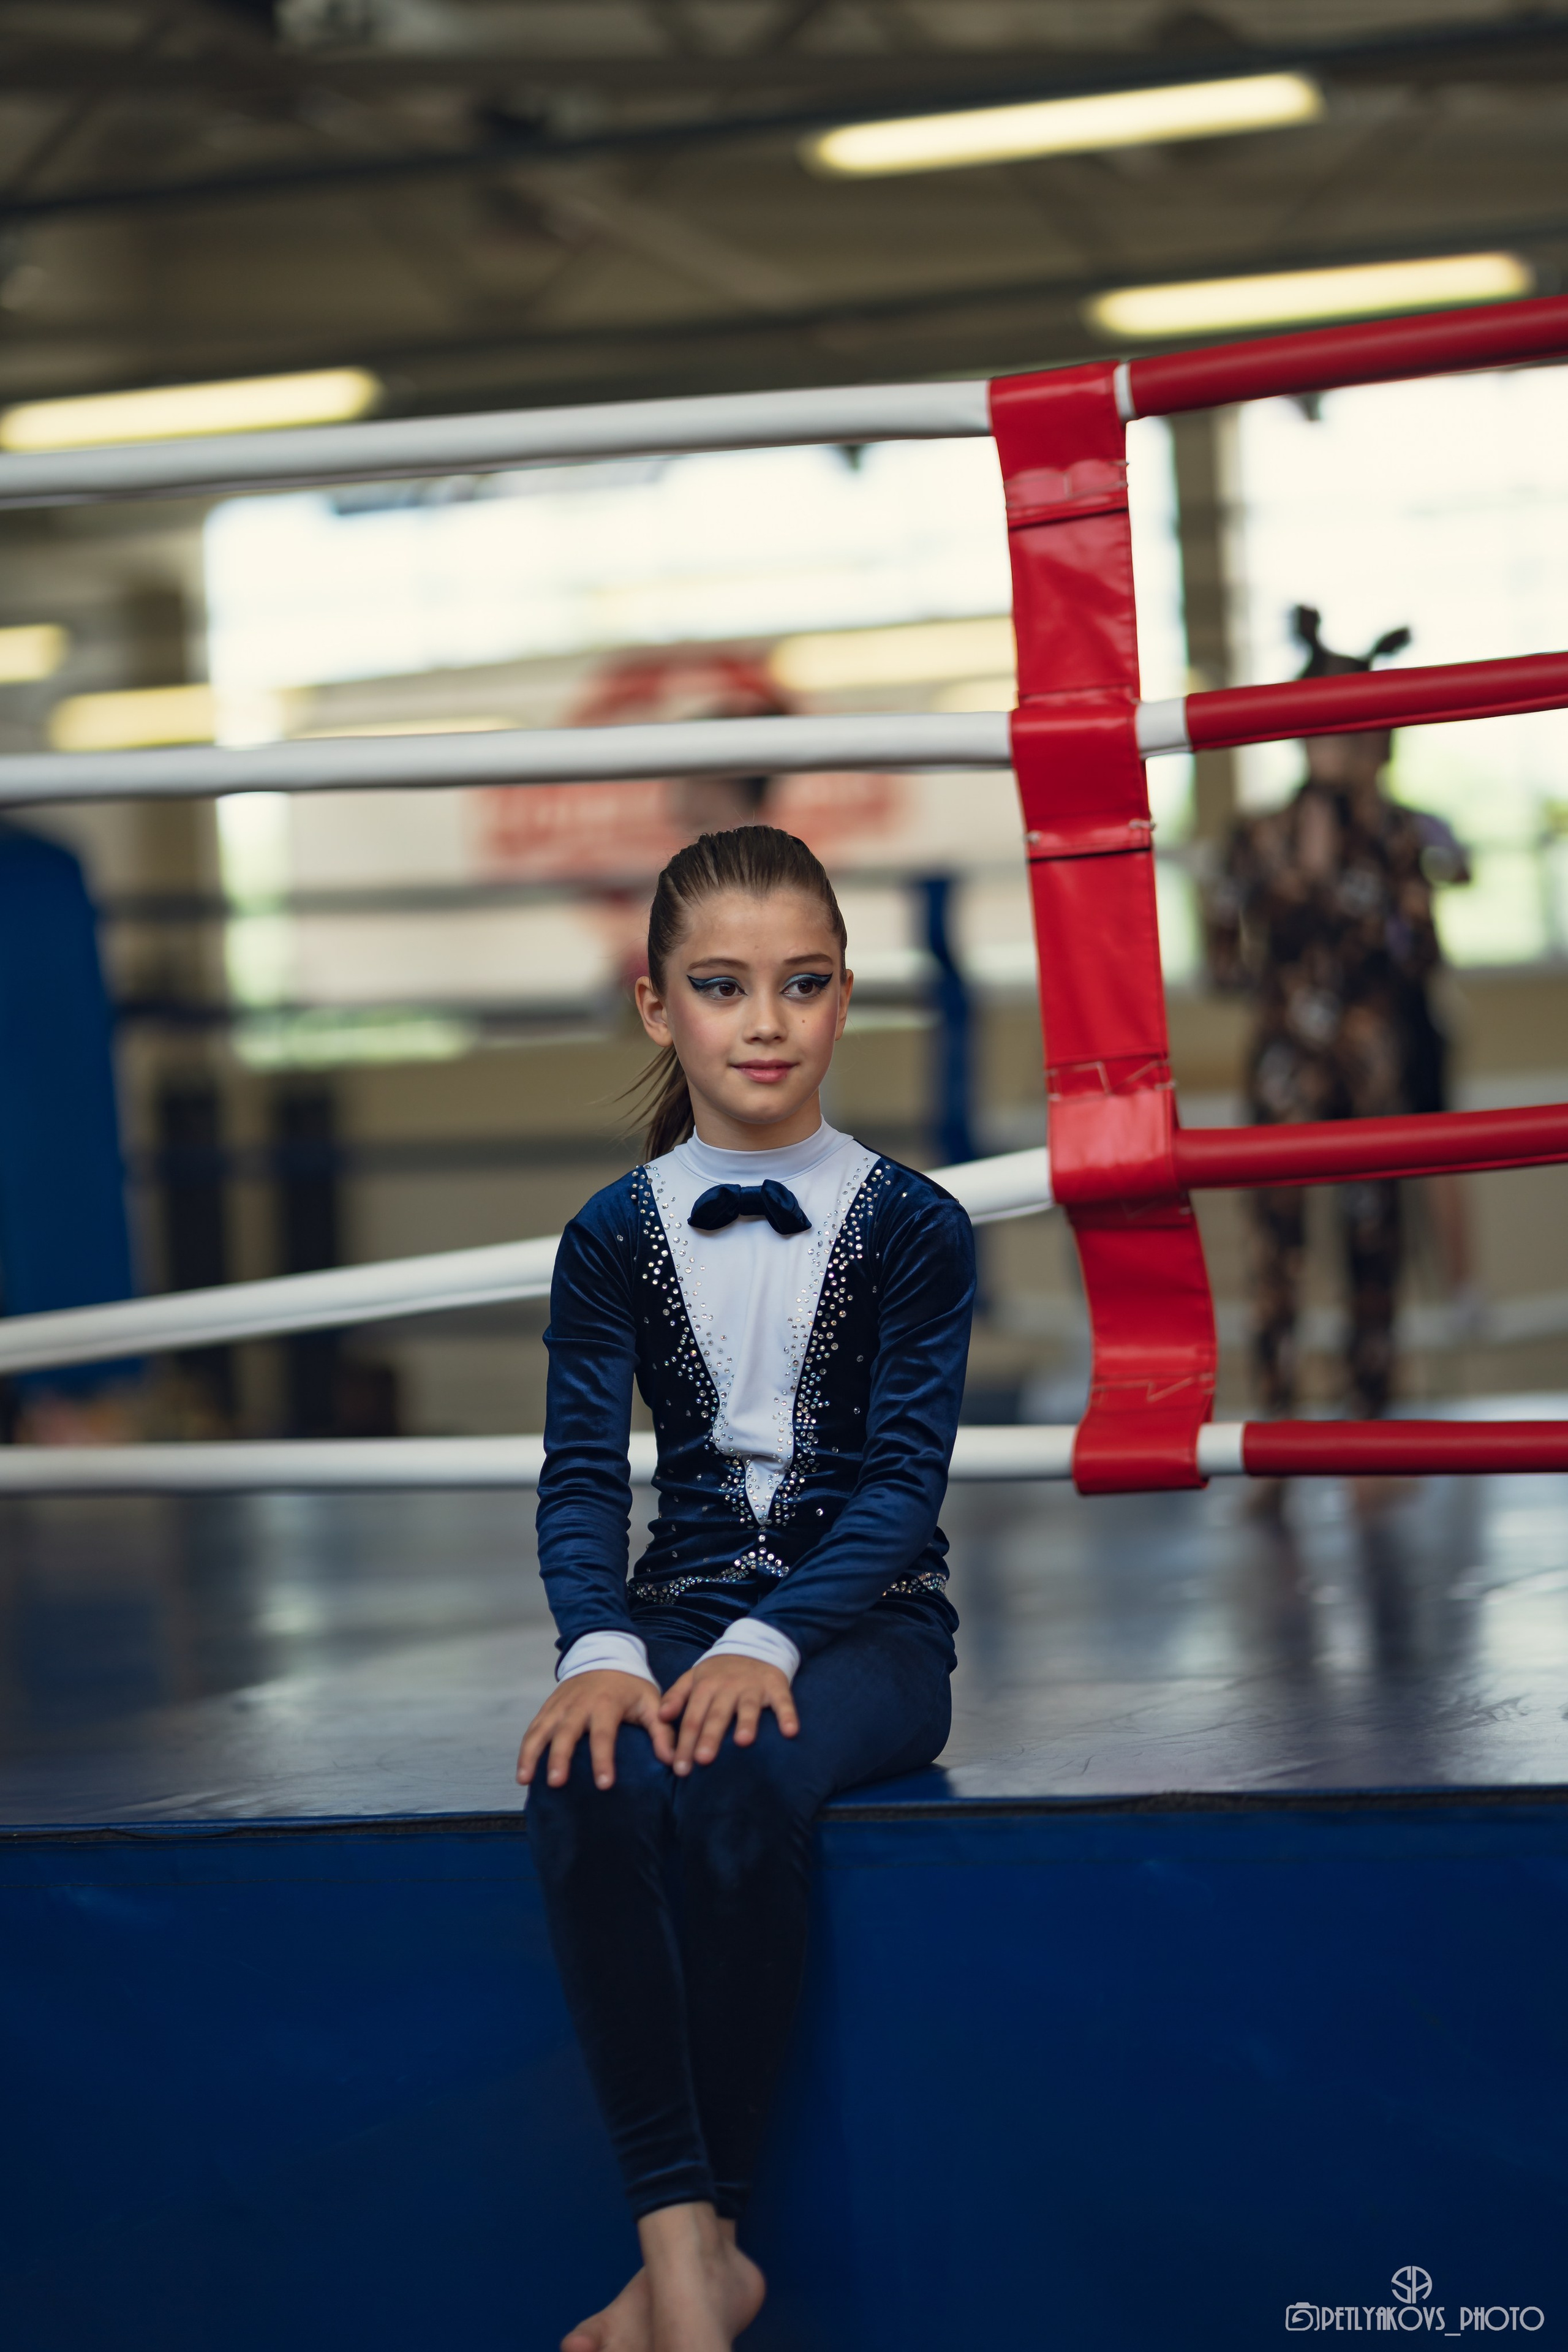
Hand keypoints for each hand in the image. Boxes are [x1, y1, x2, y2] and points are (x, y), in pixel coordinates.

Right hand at [517, 1669, 673, 1791]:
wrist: (604, 1653)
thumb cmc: (631, 1685)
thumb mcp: (651, 1702)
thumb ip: (662, 1732)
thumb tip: (674, 1762)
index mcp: (606, 1704)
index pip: (604, 1734)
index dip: (603, 1759)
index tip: (605, 1784)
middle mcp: (579, 1705)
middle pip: (566, 1733)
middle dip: (560, 1757)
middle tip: (557, 1783)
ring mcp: (559, 1706)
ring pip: (541, 1730)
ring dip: (532, 1755)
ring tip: (526, 1780)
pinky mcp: (548, 1708)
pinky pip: (533, 1729)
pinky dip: (525, 1750)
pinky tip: (523, 1774)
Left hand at [659, 1654, 798, 1776]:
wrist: (754, 1644)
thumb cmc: (719, 1672)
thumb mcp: (694, 1678)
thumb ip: (676, 1696)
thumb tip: (660, 1716)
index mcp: (706, 1686)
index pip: (693, 1718)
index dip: (685, 1743)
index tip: (679, 1768)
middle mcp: (728, 1686)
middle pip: (717, 1715)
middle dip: (709, 1737)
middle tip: (702, 1761)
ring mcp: (753, 1686)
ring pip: (749, 1707)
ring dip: (747, 1723)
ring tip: (743, 1742)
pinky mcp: (776, 1686)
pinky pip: (783, 1701)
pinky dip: (788, 1715)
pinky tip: (790, 1732)